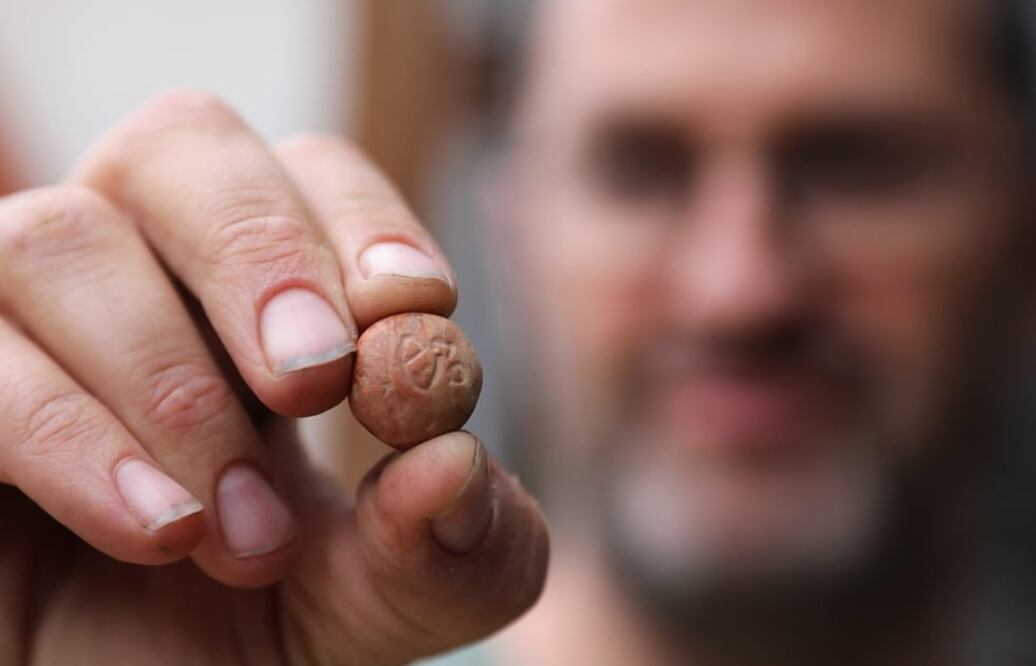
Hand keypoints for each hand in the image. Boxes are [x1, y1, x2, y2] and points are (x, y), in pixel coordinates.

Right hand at [0, 91, 547, 664]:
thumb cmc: (245, 629)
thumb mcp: (385, 597)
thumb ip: (459, 547)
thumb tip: (455, 468)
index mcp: (255, 295)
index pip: (310, 173)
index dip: (363, 222)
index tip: (415, 314)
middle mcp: (133, 275)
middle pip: (180, 144)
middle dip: (261, 252)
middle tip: (316, 378)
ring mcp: (17, 324)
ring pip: (57, 236)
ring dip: (170, 383)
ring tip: (244, 533)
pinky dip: (71, 437)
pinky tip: (161, 531)